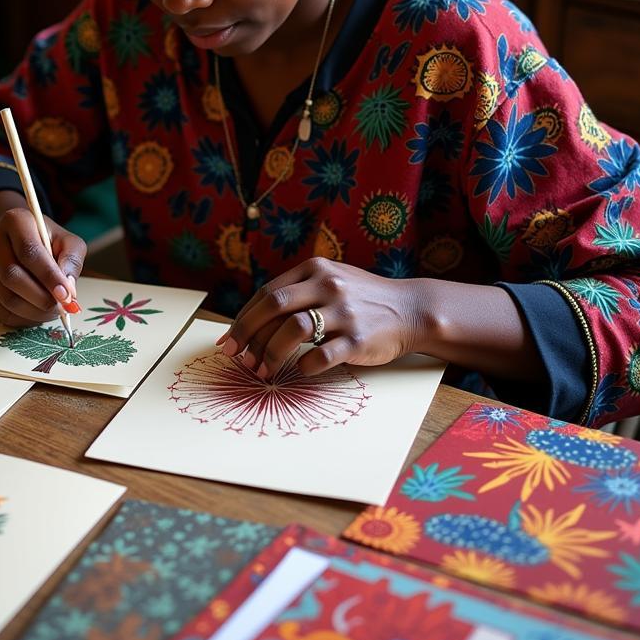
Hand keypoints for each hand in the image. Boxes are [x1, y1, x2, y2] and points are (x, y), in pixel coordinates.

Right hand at [0, 191, 85, 325]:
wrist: (19, 239)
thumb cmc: (47, 240)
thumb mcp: (67, 241)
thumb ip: (71, 260)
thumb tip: (67, 288)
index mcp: (14, 220)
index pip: (29, 252)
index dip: (48, 277)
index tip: (66, 295)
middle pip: (12, 277)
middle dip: (41, 298)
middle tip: (61, 309)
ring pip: (5, 297)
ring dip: (33, 311)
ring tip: (53, 311)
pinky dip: (22, 318)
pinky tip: (36, 312)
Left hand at [219, 258, 422, 377]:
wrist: (409, 309)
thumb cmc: (360, 299)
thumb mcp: (330, 280)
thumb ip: (296, 293)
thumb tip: (251, 323)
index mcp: (315, 270)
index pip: (267, 293)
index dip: (243, 319)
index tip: (229, 340)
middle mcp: (328, 286)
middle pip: (273, 306)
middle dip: (247, 333)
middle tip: (234, 355)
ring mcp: (344, 312)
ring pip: (293, 330)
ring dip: (270, 353)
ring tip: (261, 370)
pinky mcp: (358, 339)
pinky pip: (321, 355)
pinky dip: (304, 366)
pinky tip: (300, 370)